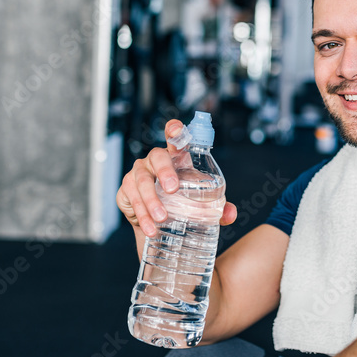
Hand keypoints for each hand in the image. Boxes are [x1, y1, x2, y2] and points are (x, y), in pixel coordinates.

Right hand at [116, 119, 237, 236]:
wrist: (157, 223)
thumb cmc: (181, 203)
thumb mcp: (200, 204)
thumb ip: (218, 208)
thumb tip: (230, 213)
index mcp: (175, 158)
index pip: (174, 138)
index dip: (174, 130)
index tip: (176, 129)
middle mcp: (154, 162)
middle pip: (157, 157)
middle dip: (165, 171)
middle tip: (173, 189)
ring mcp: (138, 174)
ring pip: (142, 181)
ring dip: (152, 200)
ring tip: (162, 218)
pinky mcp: (126, 191)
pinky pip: (132, 200)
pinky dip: (142, 215)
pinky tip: (151, 227)